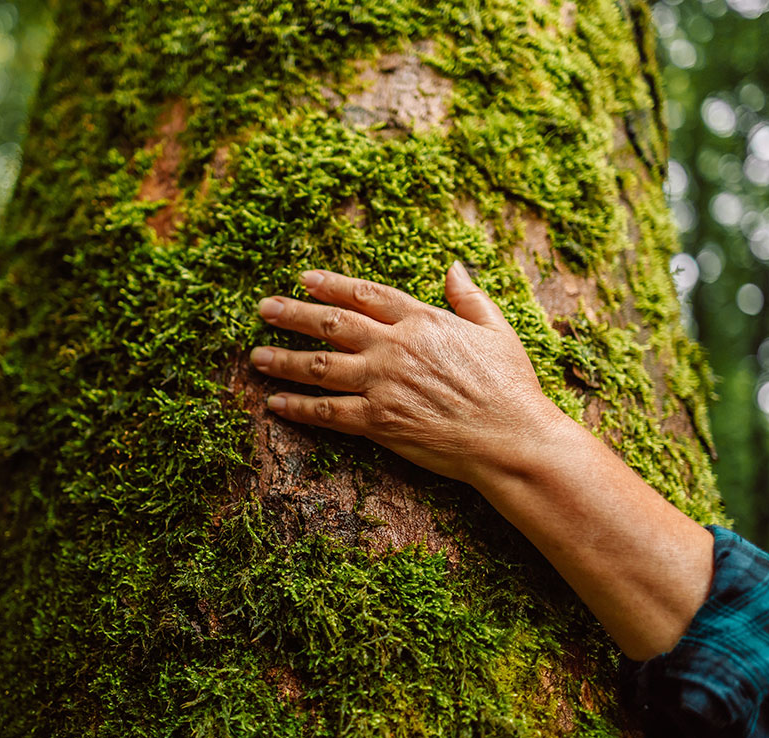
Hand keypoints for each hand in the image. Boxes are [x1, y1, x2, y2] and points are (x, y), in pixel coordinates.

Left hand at [250, 263, 565, 487]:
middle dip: (293, 314)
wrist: (511, 437)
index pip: (365, 294)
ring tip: (256, 356)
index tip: (304, 278)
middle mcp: (395, 348)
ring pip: (321, 367)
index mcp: (422, 321)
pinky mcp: (379, 421)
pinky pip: (329, 412)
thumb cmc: (510, 386)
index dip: (332, 285)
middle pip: (332, 325)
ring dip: (285, 360)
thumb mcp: (497, 330)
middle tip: (264, 308)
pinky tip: (277, 403)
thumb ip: (468, 297)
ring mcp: (384, 384)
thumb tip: (453, 268)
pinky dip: (300, 408)